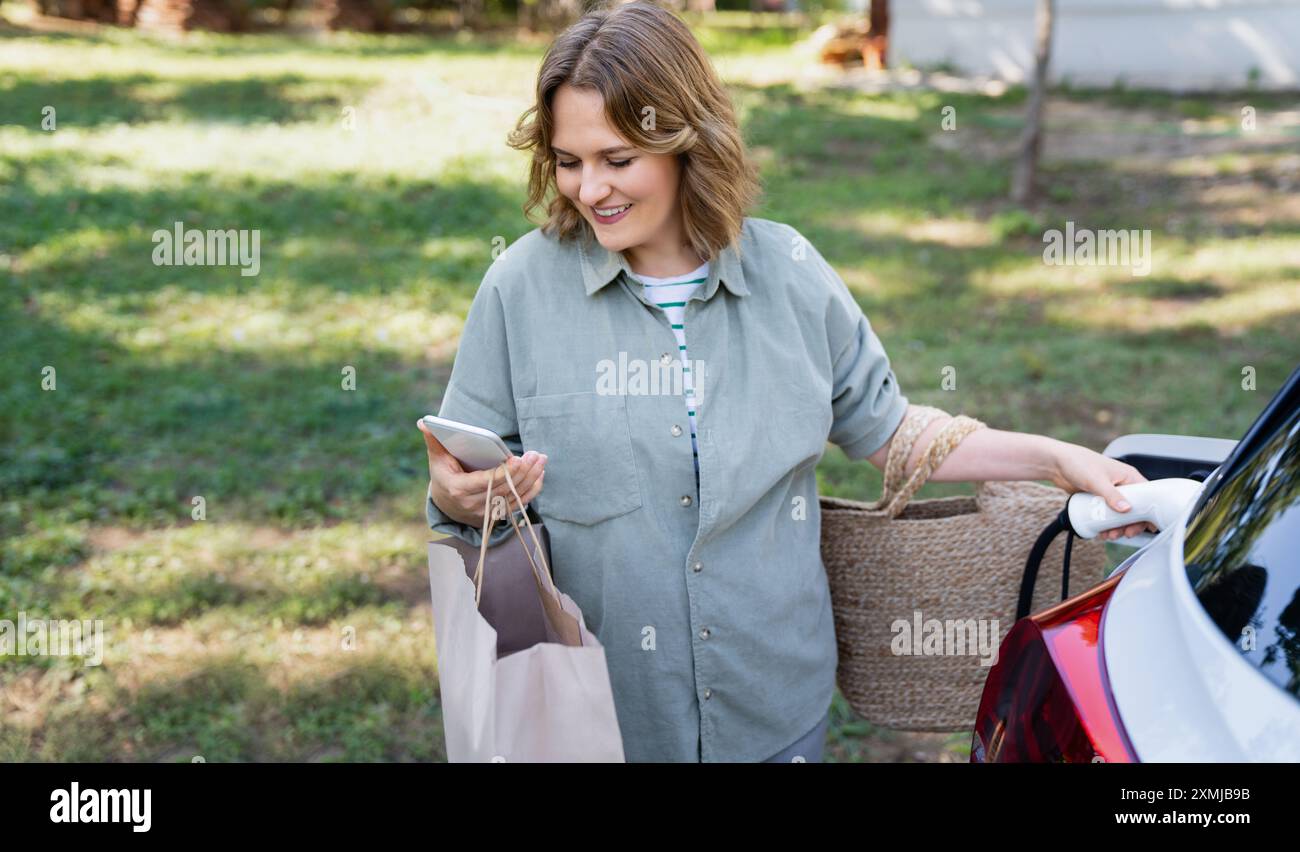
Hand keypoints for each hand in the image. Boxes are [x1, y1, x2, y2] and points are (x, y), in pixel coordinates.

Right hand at [417, 419, 545, 527]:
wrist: (447, 504)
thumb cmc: (444, 474)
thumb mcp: (437, 458)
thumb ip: (434, 440)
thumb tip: (424, 422)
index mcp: (458, 490)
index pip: (484, 482)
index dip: (502, 473)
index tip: (517, 459)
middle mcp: (473, 505)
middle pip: (503, 488)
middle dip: (522, 471)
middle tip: (536, 455)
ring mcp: (486, 513)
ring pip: (514, 496)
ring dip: (531, 478)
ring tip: (541, 460)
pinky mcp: (497, 516)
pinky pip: (519, 504)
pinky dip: (532, 490)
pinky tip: (540, 474)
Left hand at [1047, 441, 1158, 540]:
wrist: (1056, 463)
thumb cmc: (1078, 463)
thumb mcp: (1097, 480)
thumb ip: (1111, 495)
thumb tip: (1127, 509)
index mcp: (1129, 476)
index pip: (1147, 496)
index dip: (1149, 512)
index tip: (1146, 527)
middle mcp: (1123, 485)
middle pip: (1135, 509)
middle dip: (1130, 524)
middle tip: (1124, 534)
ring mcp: (1111, 493)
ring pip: (1121, 515)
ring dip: (1118, 527)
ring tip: (1109, 535)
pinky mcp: (1100, 499)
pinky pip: (1108, 515)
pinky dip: (1108, 524)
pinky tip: (1102, 532)